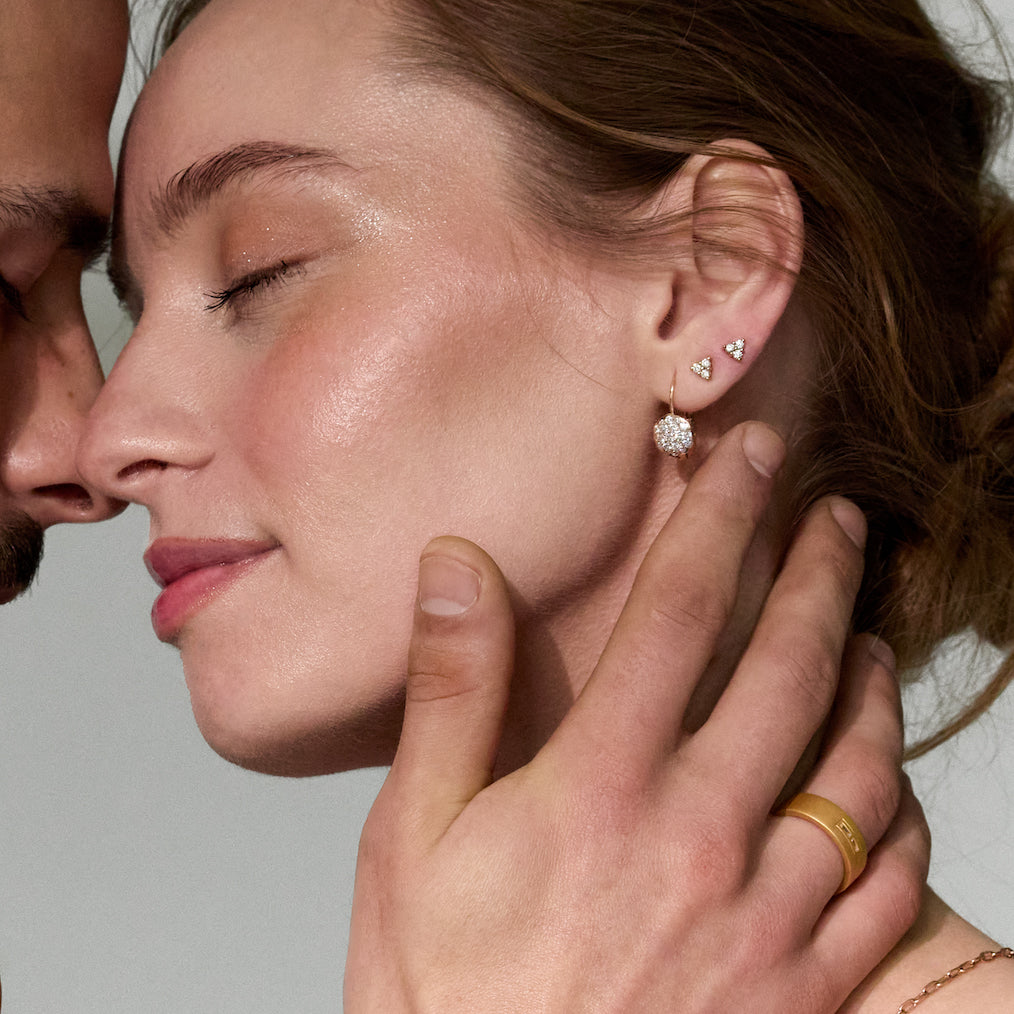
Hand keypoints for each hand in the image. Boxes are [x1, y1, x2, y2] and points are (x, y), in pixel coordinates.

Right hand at [344, 422, 928, 1012]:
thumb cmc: (443, 994)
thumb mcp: (411, 837)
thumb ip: (450, 692)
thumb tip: (457, 568)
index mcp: (600, 786)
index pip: (680, 611)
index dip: (722, 516)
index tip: (752, 454)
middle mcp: (698, 837)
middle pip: (790, 668)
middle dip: (824, 573)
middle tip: (839, 520)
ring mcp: (763, 918)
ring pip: (858, 769)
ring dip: (873, 686)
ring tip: (872, 636)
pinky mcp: (800, 991)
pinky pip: (888, 886)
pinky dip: (900, 817)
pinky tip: (888, 787)